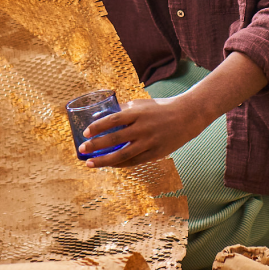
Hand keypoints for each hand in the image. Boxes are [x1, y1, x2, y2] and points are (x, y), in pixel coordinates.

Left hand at [78, 95, 209, 168]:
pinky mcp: (155, 153)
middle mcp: (142, 128)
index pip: (113, 120)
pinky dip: (120, 164)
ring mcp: (149, 142)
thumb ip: (124, 111)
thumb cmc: (159, 108)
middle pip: (115, 140)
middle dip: (96, 146)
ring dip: (105, 160)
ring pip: (123, 155)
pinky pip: (134, 161)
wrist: (186, 117)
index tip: (85, 133)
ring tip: (90, 163)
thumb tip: (104, 118)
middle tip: (82, 149)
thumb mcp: (140, 104)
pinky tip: (109, 165)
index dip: (98, 127)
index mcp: (137, 113)